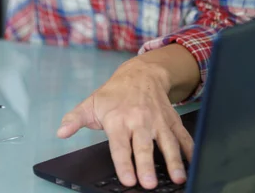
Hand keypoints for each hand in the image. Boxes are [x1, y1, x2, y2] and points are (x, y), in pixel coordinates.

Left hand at [57, 55, 193, 189]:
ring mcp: (157, 120)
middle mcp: (138, 120)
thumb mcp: (92, 103)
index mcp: (118, 119)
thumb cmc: (115, 93)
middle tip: (149, 183)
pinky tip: (194, 161)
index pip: (119, 145)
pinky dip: (190, 148)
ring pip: (166, 142)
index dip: (123, 162)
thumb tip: (60, 132)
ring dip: (173, 160)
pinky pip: (182, 134)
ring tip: (178, 177)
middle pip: (143, 145)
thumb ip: (75, 119)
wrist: (141, 73)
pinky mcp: (171, 119)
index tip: (128, 179)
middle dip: (146, 165)